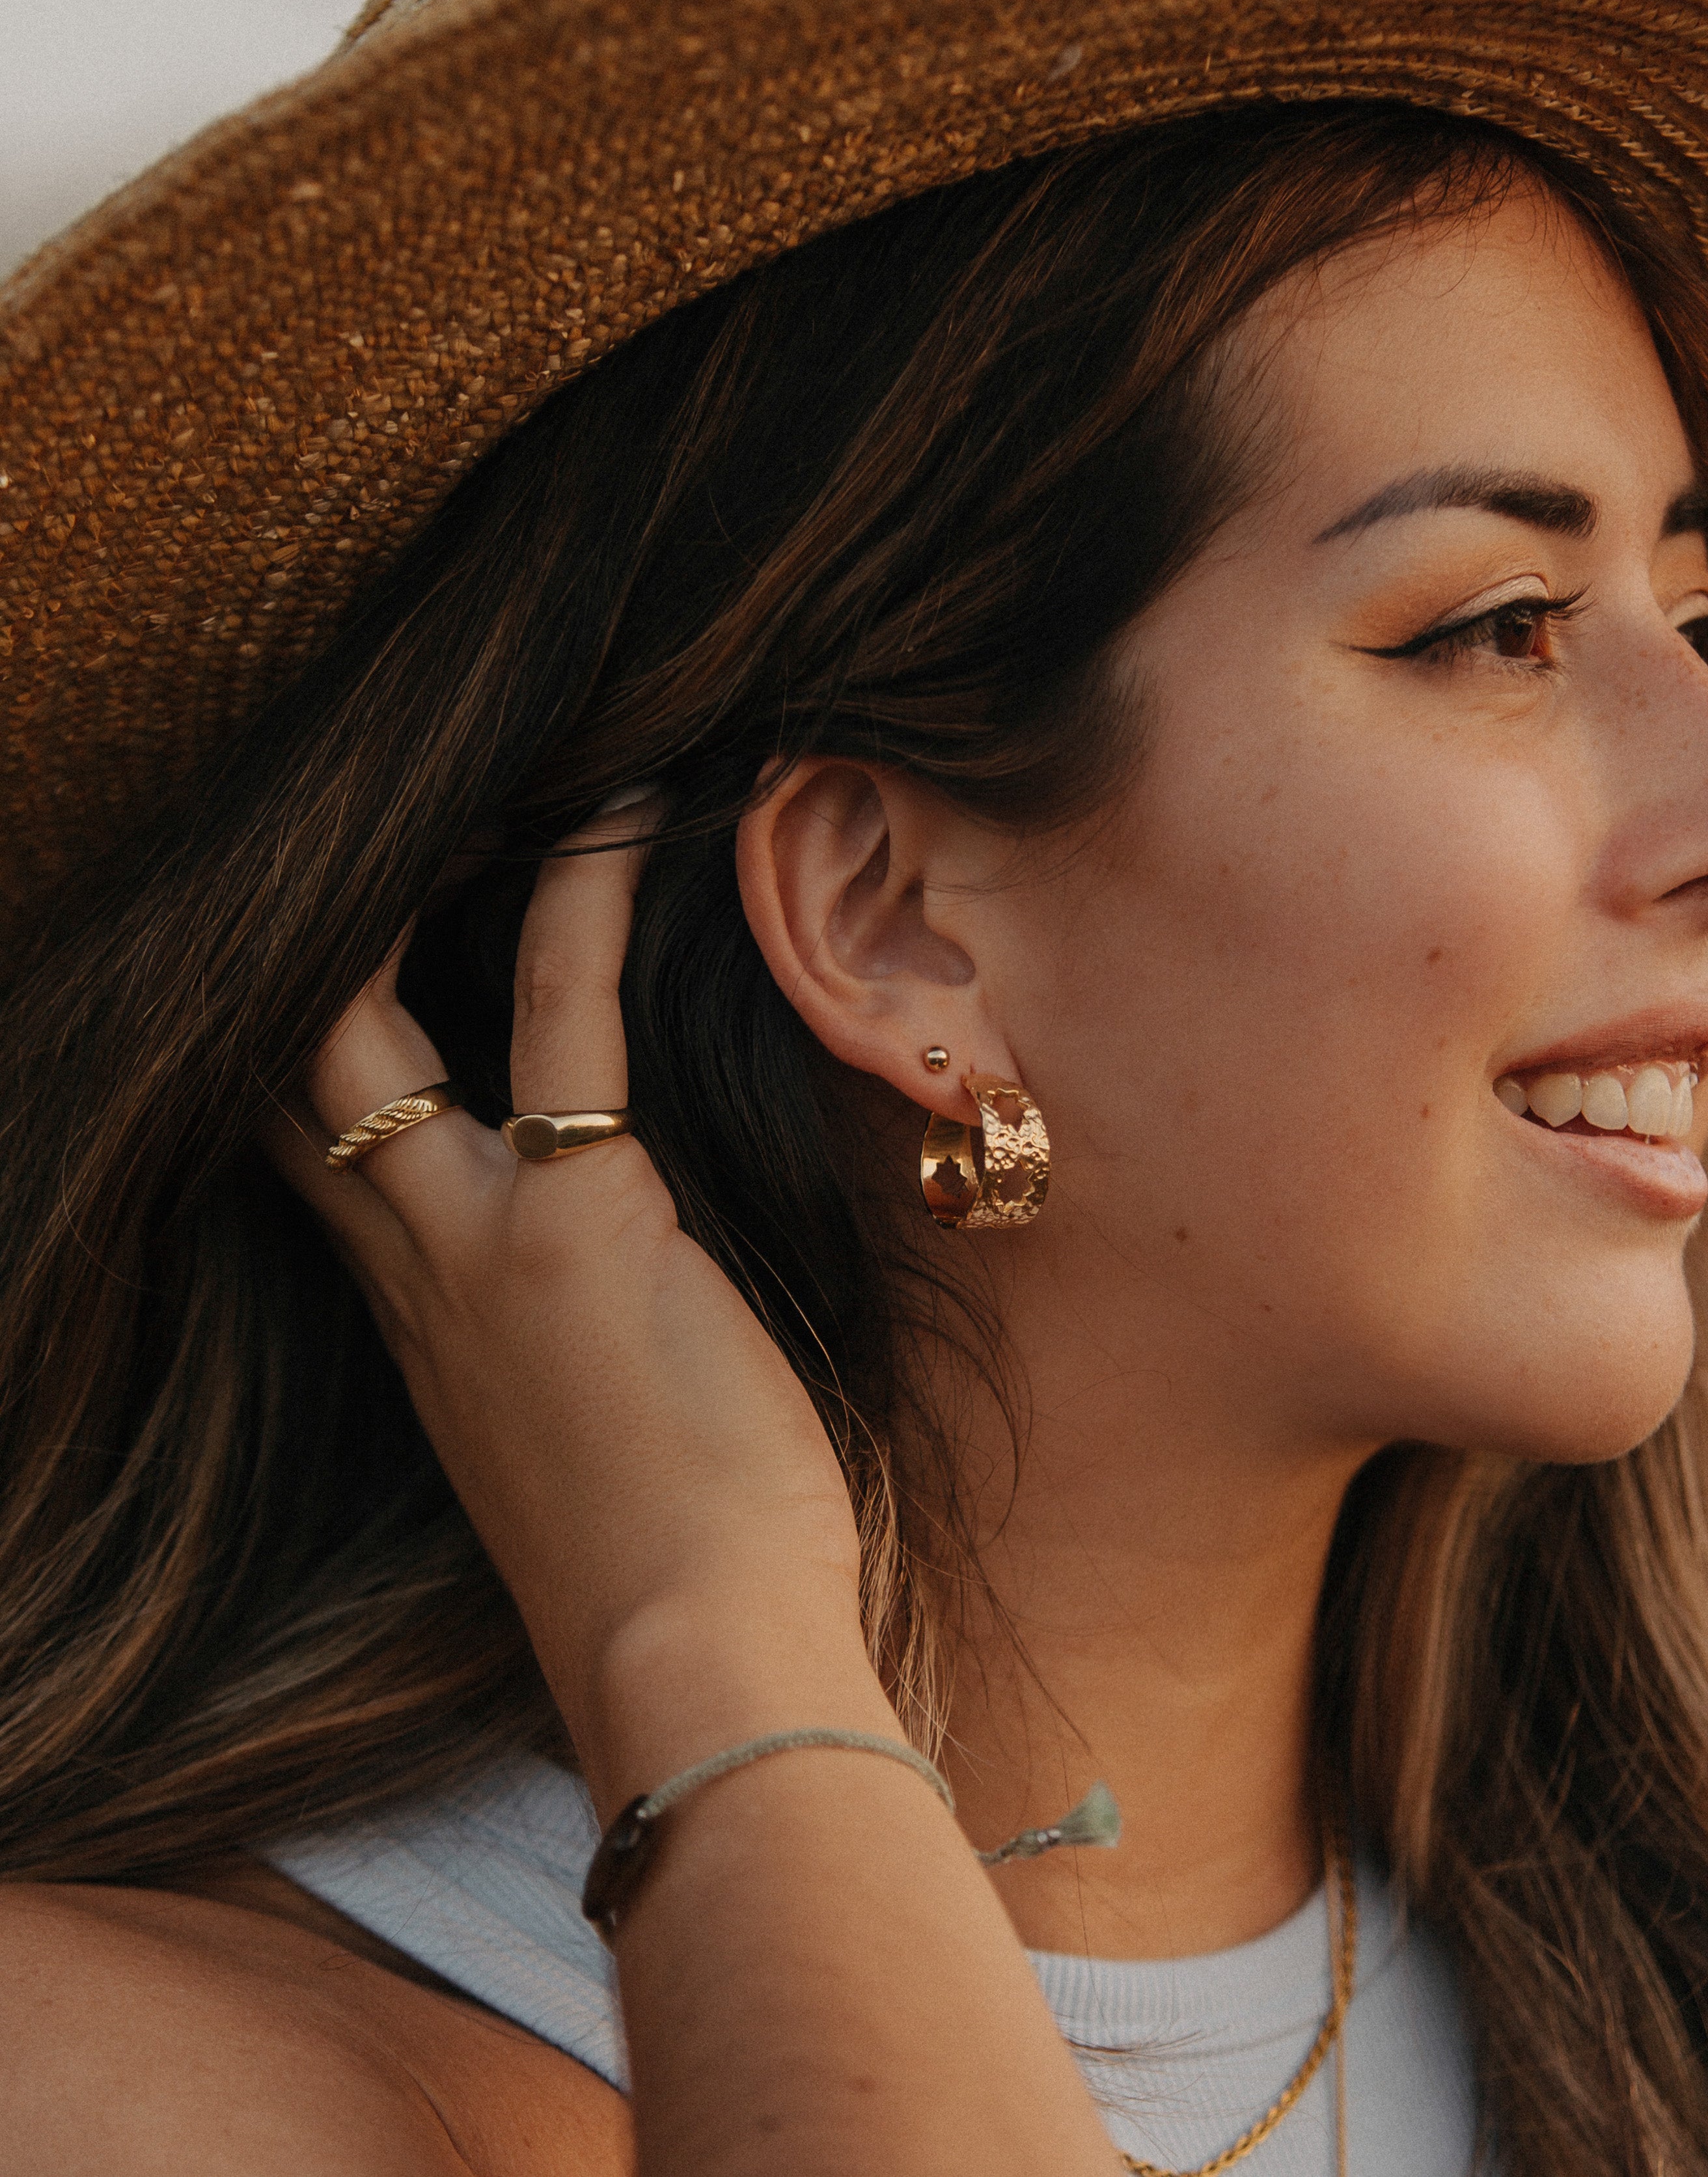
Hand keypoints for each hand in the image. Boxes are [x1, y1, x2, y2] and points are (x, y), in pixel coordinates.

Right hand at [264, 800, 883, 1791]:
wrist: (689, 1658)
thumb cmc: (662, 1568)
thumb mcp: (571, 1444)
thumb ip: (556, 1349)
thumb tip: (612, 1300)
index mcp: (412, 1324)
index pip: (306, 1155)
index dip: (300, 1047)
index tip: (347, 959)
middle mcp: (409, 1271)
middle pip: (282, 1075)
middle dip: (309, 952)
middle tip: (386, 840)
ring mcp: (474, 1240)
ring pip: (360, 1029)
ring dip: (414, 894)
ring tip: (498, 785)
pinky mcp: (579, 1220)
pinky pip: (559, 1020)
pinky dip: (583, 906)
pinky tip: (620, 812)